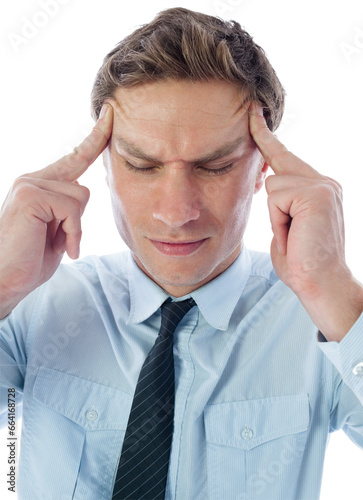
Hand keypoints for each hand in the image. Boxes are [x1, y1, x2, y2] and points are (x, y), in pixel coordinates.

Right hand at [0, 104, 112, 317]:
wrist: (6, 281)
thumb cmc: (31, 260)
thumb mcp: (59, 231)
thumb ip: (70, 208)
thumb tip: (83, 188)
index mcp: (39, 185)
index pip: (74, 158)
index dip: (94, 139)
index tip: (109, 115)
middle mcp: (33, 179)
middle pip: (83, 187)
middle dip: (78, 220)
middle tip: (60, 241)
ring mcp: (29, 184)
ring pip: (81, 197)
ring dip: (75, 228)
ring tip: (55, 244)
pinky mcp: (31, 194)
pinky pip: (73, 208)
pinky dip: (73, 232)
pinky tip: (62, 247)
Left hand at [249, 103, 362, 339]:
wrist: (320, 285)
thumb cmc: (300, 264)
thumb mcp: (284, 227)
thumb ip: (279, 204)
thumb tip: (267, 183)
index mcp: (317, 189)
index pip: (286, 158)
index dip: (266, 138)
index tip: (253, 114)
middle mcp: (324, 182)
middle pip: (277, 167)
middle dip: (271, 190)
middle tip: (280, 198)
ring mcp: (322, 185)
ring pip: (273, 185)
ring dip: (275, 217)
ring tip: (293, 236)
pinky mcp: (316, 192)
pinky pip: (276, 196)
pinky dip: (278, 220)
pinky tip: (295, 233)